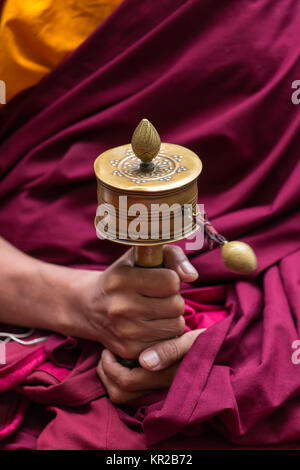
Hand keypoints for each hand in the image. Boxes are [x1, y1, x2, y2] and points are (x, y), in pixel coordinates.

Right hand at [71, 245, 197, 358]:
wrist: (90, 306)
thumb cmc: (125, 276)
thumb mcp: (141, 256)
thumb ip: (172, 256)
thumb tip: (192, 276)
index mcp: (122, 279)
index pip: (171, 281)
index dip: (170, 279)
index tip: (159, 280)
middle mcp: (121, 307)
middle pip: (176, 305)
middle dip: (173, 299)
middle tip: (159, 297)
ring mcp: (125, 332)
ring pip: (176, 326)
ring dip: (171, 318)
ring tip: (156, 311)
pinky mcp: (129, 350)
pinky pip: (167, 343)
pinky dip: (164, 334)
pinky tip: (151, 326)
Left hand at [97, 329, 204, 403]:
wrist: (221, 354)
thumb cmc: (207, 343)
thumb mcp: (192, 341)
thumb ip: (171, 350)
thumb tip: (145, 361)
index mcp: (165, 378)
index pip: (125, 382)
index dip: (110, 367)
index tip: (109, 348)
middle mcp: (159, 390)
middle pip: (119, 394)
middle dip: (106, 373)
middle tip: (107, 353)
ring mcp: (158, 392)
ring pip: (122, 396)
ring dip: (111, 377)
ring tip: (114, 356)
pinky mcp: (157, 388)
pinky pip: (130, 391)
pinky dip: (120, 378)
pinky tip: (124, 360)